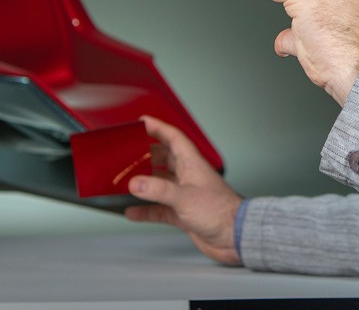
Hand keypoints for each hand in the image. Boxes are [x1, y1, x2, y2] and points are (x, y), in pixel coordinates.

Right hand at [124, 115, 243, 264]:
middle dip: (146, 154)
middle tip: (127, 152)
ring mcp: (185, 195)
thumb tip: (136, 183)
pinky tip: (132, 211)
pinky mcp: (183, 213)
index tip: (142, 122)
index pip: (173, 138)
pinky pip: (158, 208)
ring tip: (125, 180)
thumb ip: (159, 190)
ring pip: (159, 183)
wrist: (234, 235)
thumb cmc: (220, 211)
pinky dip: (145, 210)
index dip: (158, 128)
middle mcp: (188, 176)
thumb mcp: (185, 197)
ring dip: (143, 183)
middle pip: (164, 159)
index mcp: (192, 164)